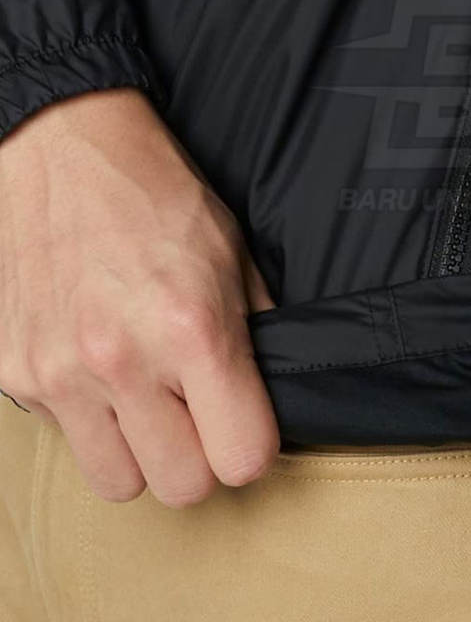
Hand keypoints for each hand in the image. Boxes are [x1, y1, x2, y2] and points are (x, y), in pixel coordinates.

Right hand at [0, 89, 278, 505]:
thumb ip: (258, 331)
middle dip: (201, 458)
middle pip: (183, 487)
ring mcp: (61, 373)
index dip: (254, 446)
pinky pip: (67, 438)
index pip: (241, 457)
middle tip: (200, 414)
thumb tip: (274, 390)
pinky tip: (102, 368)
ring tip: (150, 401)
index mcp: (192, 330)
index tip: (248, 425)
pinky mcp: (16, 374)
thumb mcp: (234, 254)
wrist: (64, 153)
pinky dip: (92, 419)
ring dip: (143, 453)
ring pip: (120, 482)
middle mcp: (123, 362)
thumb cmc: (157, 196)